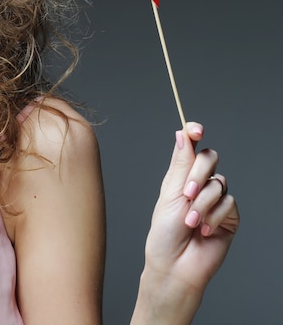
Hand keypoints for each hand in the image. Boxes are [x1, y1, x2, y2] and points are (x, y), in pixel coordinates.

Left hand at [139, 122, 239, 318]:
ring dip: (202, 203)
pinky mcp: (229, 217)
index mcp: (181, 175)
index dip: (195, 133)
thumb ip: (181, 165)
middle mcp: (199, 184)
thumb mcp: (170, 194)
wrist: (175, 265)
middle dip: (198, 174)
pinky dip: (214, 216)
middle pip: (210, 158)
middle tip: (186, 193)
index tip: (196, 129)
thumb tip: (181, 134)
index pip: (192, 146)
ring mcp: (215, 200)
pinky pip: (229, 203)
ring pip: (219, 183)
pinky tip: (203, 230)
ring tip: (190, 221)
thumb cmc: (165, 232)